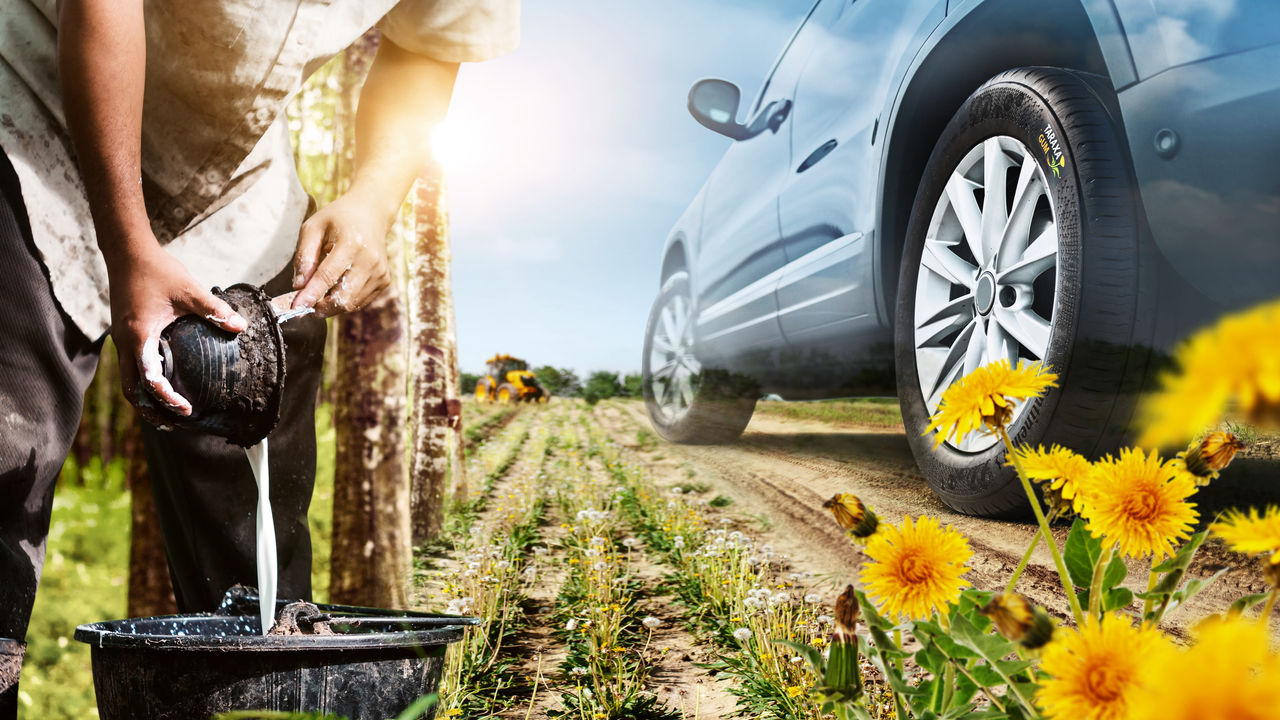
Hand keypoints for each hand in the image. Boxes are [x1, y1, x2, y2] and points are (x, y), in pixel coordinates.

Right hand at [107, 241, 246, 420]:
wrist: (127, 252)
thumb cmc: (157, 270)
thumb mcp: (190, 290)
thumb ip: (215, 310)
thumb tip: (241, 327)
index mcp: (139, 336)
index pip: (149, 379)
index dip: (166, 399)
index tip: (186, 411)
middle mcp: (125, 343)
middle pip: (131, 389)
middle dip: (150, 410)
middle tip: (174, 425)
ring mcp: (121, 339)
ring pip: (127, 380)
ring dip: (145, 399)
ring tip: (167, 414)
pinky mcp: (124, 334)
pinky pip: (130, 366)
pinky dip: (143, 381)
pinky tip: (163, 383)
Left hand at [290, 191, 391, 317]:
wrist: (371, 213)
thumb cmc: (338, 219)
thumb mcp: (313, 228)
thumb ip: (304, 256)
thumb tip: (299, 285)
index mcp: (352, 243)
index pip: (328, 276)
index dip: (311, 294)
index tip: (296, 307)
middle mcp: (370, 259)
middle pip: (343, 297)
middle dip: (321, 308)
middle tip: (305, 307)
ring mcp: (380, 272)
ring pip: (351, 304)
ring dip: (331, 306)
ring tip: (318, 297)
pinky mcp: (384, 280)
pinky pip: (360, 301)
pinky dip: (344, 301)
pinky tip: (335, 290)